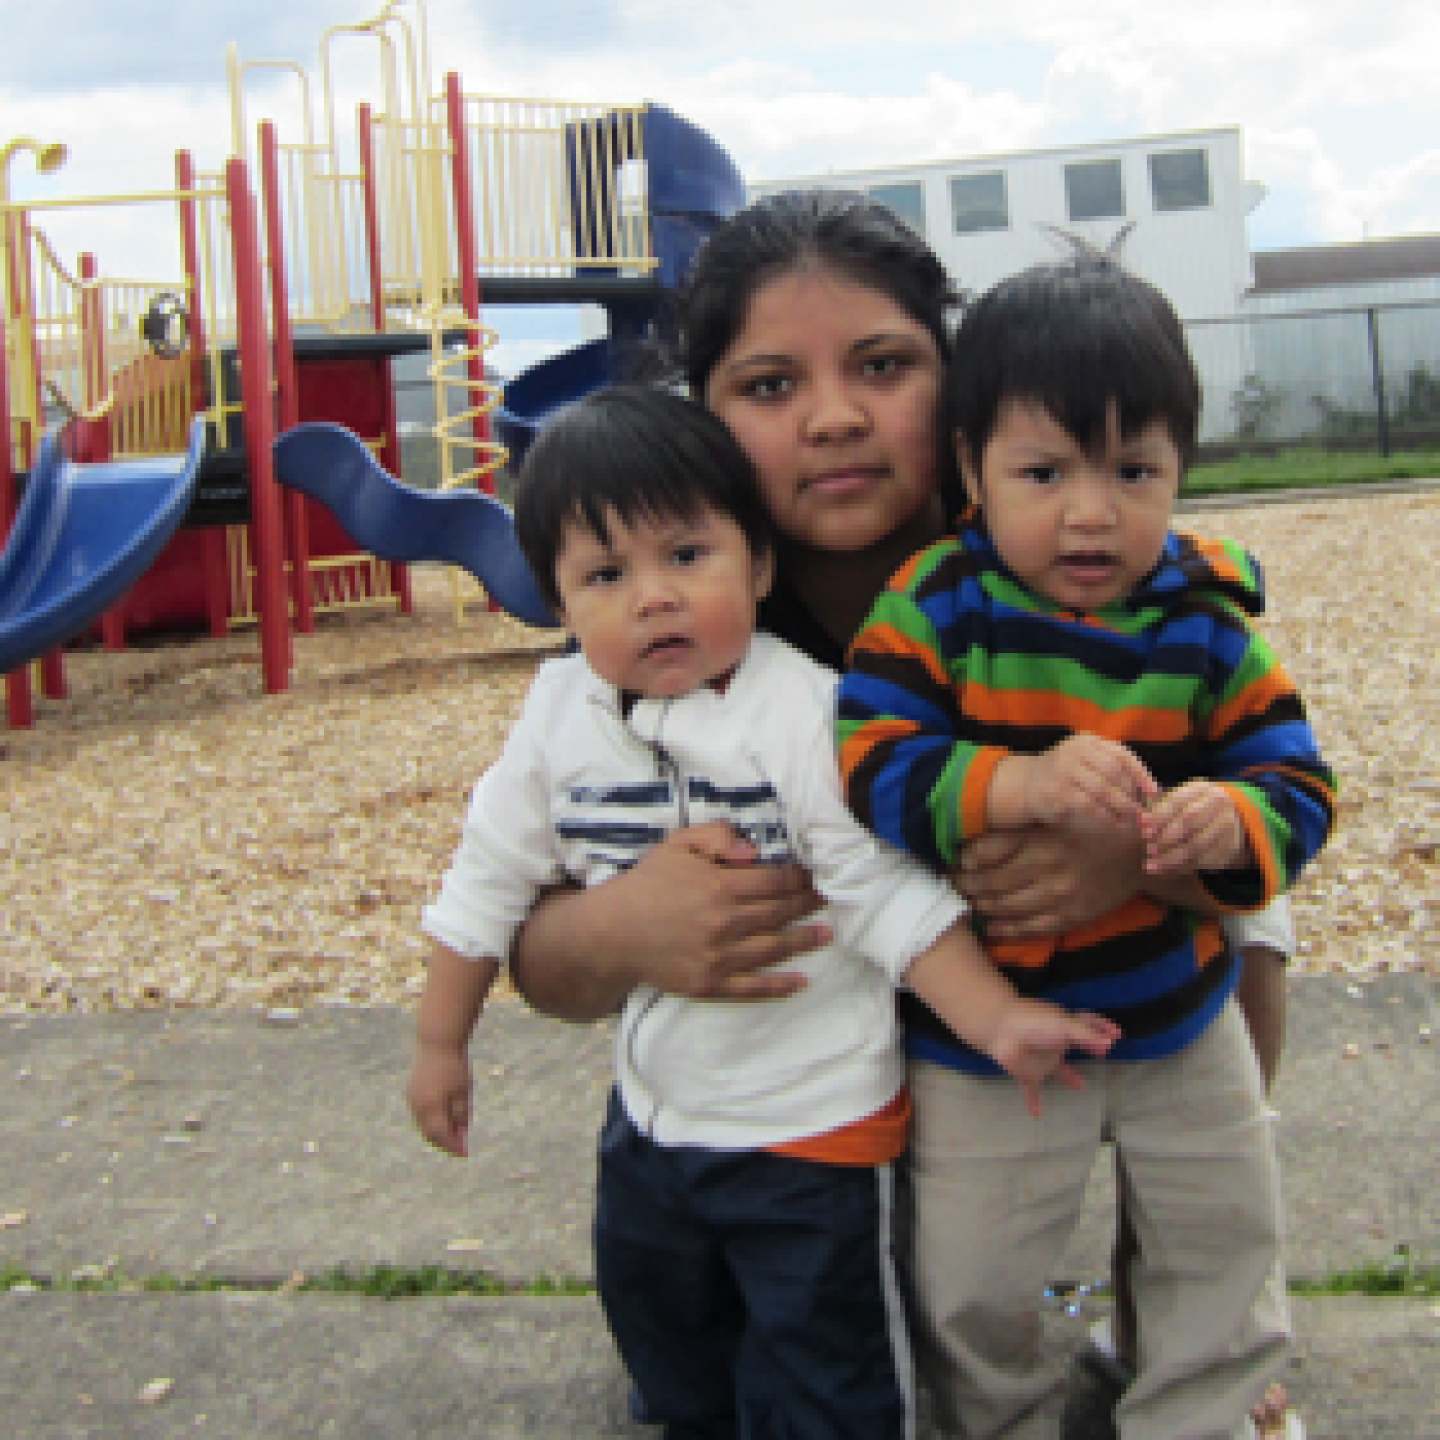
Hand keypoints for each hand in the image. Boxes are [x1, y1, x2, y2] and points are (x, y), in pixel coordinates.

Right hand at [407, 1041, 471, 1157]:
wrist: (436, 1042)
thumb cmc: (455, 1065)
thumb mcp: (464, 1090)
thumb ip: (462, 1114)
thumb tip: (461, 1133)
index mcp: (431, 1106)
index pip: (441, 1135)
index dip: (453, 1146)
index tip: (465, 1153)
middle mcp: (418, 1106)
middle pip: (430, 1133)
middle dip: (445, 1142)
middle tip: (461, 1146)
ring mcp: (412, 1099)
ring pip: (424, 1125)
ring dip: (438, 1132)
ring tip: (455, 1134)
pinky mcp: (411, 1092)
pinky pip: (421, 1114)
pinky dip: (432, 1121)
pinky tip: (445, 1119)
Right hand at [512, 822, 830, 1016]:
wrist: (612, 932)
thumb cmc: (647, 883)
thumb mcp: (676, 845)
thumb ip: (716, 837)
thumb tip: (754, 851)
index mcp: (719, 885)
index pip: (775, 882)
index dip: (800, 878)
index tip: (816, 876)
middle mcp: (724, 922)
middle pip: (780, 913)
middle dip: (808, 904)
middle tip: (830, 899)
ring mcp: (718, 956)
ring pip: (773, 948)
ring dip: (804, 941)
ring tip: (827, 934)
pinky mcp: (709, 983)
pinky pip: (752, 987)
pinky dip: (779, 985)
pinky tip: (801, 981)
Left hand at [954, 825, 1143, 939]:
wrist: (1140, 852)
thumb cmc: (1091, 827)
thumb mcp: (1053, 819)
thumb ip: (1014, 832)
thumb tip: (968, 850)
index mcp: (1041, 839)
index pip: (986, 854)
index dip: (961, 862)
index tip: (949, 863)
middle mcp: (1048, 869)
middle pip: (991, 883)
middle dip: (965, 886)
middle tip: (950, 885)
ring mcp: (1061, 896)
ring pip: (1007, 908)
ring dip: (981, 907)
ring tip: (965, 902)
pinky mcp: (1072, 916)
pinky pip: (1031, 928)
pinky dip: (1005, 930)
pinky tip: (990, 927)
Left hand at [986, 1000, 1120, 1117]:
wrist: (1000, 1030)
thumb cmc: (1035, 1022)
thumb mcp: (1064, 1025)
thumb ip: (1086, 1036)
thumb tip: (1110, 1043)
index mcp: (1064, 1027)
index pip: (1086, 1025)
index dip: (1101, 1027)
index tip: (1116, 1033)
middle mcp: (1055, 1043)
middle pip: (1074, 1044)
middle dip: (1089, 1046)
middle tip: (1104, 1051)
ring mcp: (1042, 1060)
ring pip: (1057, 1070)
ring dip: (1069, 1076)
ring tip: (1081, 1085)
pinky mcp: (1029, 1074)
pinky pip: (1032, 1091)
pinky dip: (1034, 1102)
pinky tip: (1036, 1114)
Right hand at [1012, 735, 1159, 831]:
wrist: (1025, 784)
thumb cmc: (1065, 775)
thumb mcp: (1085, 761)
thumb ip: (1111, 767)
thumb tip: (1151, 789)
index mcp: (1086, 741)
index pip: (1121, 755)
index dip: (1141, 774)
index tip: (1155, 793)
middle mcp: (1074, 751)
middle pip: (1114, 772)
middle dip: (1132, 795)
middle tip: (1145, 813)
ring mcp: (1064, 771)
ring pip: (1103, 789)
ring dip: (1122, 808)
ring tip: (1135, 822)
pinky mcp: (1057, 792)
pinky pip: (1088, 805)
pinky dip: (1105, 816)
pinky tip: (1115, 824)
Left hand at [1141, 781, 1247, 874]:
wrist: (1230, 816)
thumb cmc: (1192, 808)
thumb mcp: (1179, 801)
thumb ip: (1160, 809)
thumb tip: (1141, 821)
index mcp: (1201, 790)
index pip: (1177, 803)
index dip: (1159, 818)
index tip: (1143, 830)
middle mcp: (1218, 805)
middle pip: (1189, 822)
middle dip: (1165, 838)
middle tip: (1148, 850)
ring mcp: (1228, 825)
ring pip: (1197, 844)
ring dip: (1172, 857)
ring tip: (1153, 865)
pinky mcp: (1231, 846)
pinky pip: (1205, 860)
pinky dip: (1183, 866)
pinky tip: (1167, 870)